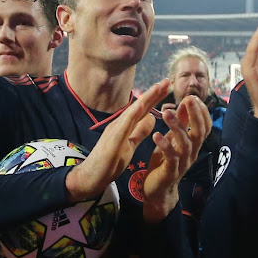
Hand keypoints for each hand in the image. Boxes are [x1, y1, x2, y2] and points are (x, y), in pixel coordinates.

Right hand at [65, 79, 169, 202]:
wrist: (90, 178)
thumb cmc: (109, 163)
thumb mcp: (130, 145)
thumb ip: (139, 132)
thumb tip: (152, 118)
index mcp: (125, 126)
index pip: (143, 109)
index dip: (155, 98)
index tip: (167, 86)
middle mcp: (120, 124)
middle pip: (140, 106)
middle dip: (154, 93)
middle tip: (167, 80)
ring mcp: (115, 130)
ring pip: (134, 110)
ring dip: (146, 98)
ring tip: (159, 86)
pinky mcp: (112, 140)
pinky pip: (124, 125)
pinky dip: (133, 113)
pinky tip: (142, 104)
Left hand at [143, 94, 211, 222]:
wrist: (157, 190)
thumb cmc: (165, 162)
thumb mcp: (173, 139)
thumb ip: (181, 123)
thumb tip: (186, 102)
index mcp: (194, 145)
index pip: (205, 126)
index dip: (202, 111)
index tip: (193, 97)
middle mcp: (192, 153)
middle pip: (200, 132)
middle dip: (195, 115)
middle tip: (188, 99)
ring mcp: (183, 163)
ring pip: (186, 143)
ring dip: (177, 126)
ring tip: (166, 113)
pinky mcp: (171, 171)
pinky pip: (171, 157)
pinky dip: (165, 144)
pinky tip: (156, 135)